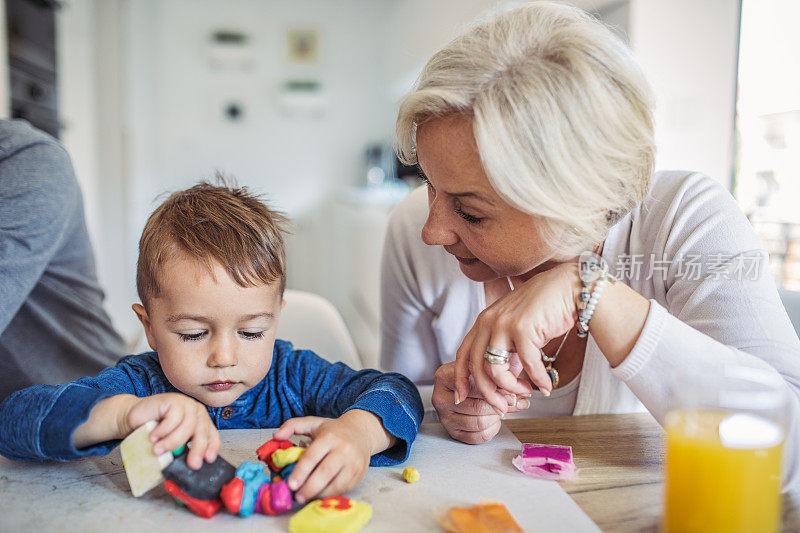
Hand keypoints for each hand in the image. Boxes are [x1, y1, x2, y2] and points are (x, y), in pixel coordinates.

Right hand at [121, 393, 219, 469]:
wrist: (134, 419)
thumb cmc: (154, 433)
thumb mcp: (172, 445)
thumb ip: (182, 452)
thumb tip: (189, 466)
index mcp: (200, 422)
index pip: (212, 435)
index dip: (212, 447)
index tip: (208, 460)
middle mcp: (195, 412)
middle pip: (202, 431)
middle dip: (197, 449)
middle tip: (190, 463)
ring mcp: (185, 404)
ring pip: (187, 426)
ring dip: (172, 442)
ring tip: (158, 450)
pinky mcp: (173, 400)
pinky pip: (173, 418)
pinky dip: (162, 431)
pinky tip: (153, 436)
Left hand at [273, 410, 388, 503]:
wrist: (361, 432)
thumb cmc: (334, 430)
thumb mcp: (313, 423)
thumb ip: (292, 426)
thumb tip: (275, 436)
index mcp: (329, 437)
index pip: (312, 456)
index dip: (300, 472)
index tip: (290, 484)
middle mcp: (343, 449)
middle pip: (324, 472)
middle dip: (309, 488)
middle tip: (297, 496)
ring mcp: (354, 462)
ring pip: (336, 484)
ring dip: (319, 494)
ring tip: (307, 497)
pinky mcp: (359, 473)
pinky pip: (344, 488)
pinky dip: (331, 494)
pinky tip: (320, 494)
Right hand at [433, 361, 530, 443]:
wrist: (464, 383)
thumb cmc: (475, 373)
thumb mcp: (485, 367)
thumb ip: (500, 380)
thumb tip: (522, 398)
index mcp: (444, 376)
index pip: (473, 386)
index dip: (497, 392)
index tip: (513, 393)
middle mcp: (439, 397)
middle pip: (477, 407)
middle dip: (500, 406)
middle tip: (515, 402)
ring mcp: (444, 417)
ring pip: (478, 423)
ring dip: (496, 418)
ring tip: (503, 409)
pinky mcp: (451, 432)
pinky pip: (477, 437)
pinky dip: (491, 429)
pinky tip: (495, 419)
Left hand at [454, 263, 579, 413]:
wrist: (569, 287)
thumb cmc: (546, 308)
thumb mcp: (518, 329)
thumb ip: (507, 351)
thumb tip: (505, 380)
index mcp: (484, 321)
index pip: (463, 353)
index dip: (461, 378)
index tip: (463, 397)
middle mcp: (488, 321)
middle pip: (476, 367)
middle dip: (488, 393)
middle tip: (501, 407)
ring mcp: (504, 324)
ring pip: (495, 370)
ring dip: (511, 388)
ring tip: (526, 392)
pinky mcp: (523, 328)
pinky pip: (527, 365)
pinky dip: (537, 380)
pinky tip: (546, 386)